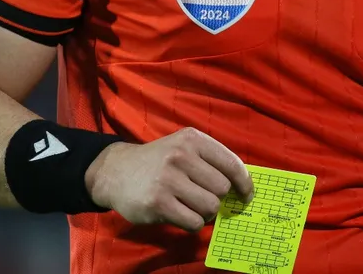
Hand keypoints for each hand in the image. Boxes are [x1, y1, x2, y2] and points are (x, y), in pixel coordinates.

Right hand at [85, 127, 253, 230]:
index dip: (245, 183)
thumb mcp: (184, 147)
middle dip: (217, 198)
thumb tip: (243, 186)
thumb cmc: (159, 161)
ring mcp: (168, 179)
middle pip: (222, 188)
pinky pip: (193, 222)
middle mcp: (181, 156)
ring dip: (205, 213)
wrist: (116, 171)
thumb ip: (211, 160)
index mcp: (192, 139)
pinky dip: (193, 223)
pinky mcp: (157, 203)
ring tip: (192, 206)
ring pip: (210, 207)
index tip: (246, 195)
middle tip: (204, 198)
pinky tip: (181, 214)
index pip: (232, 163)